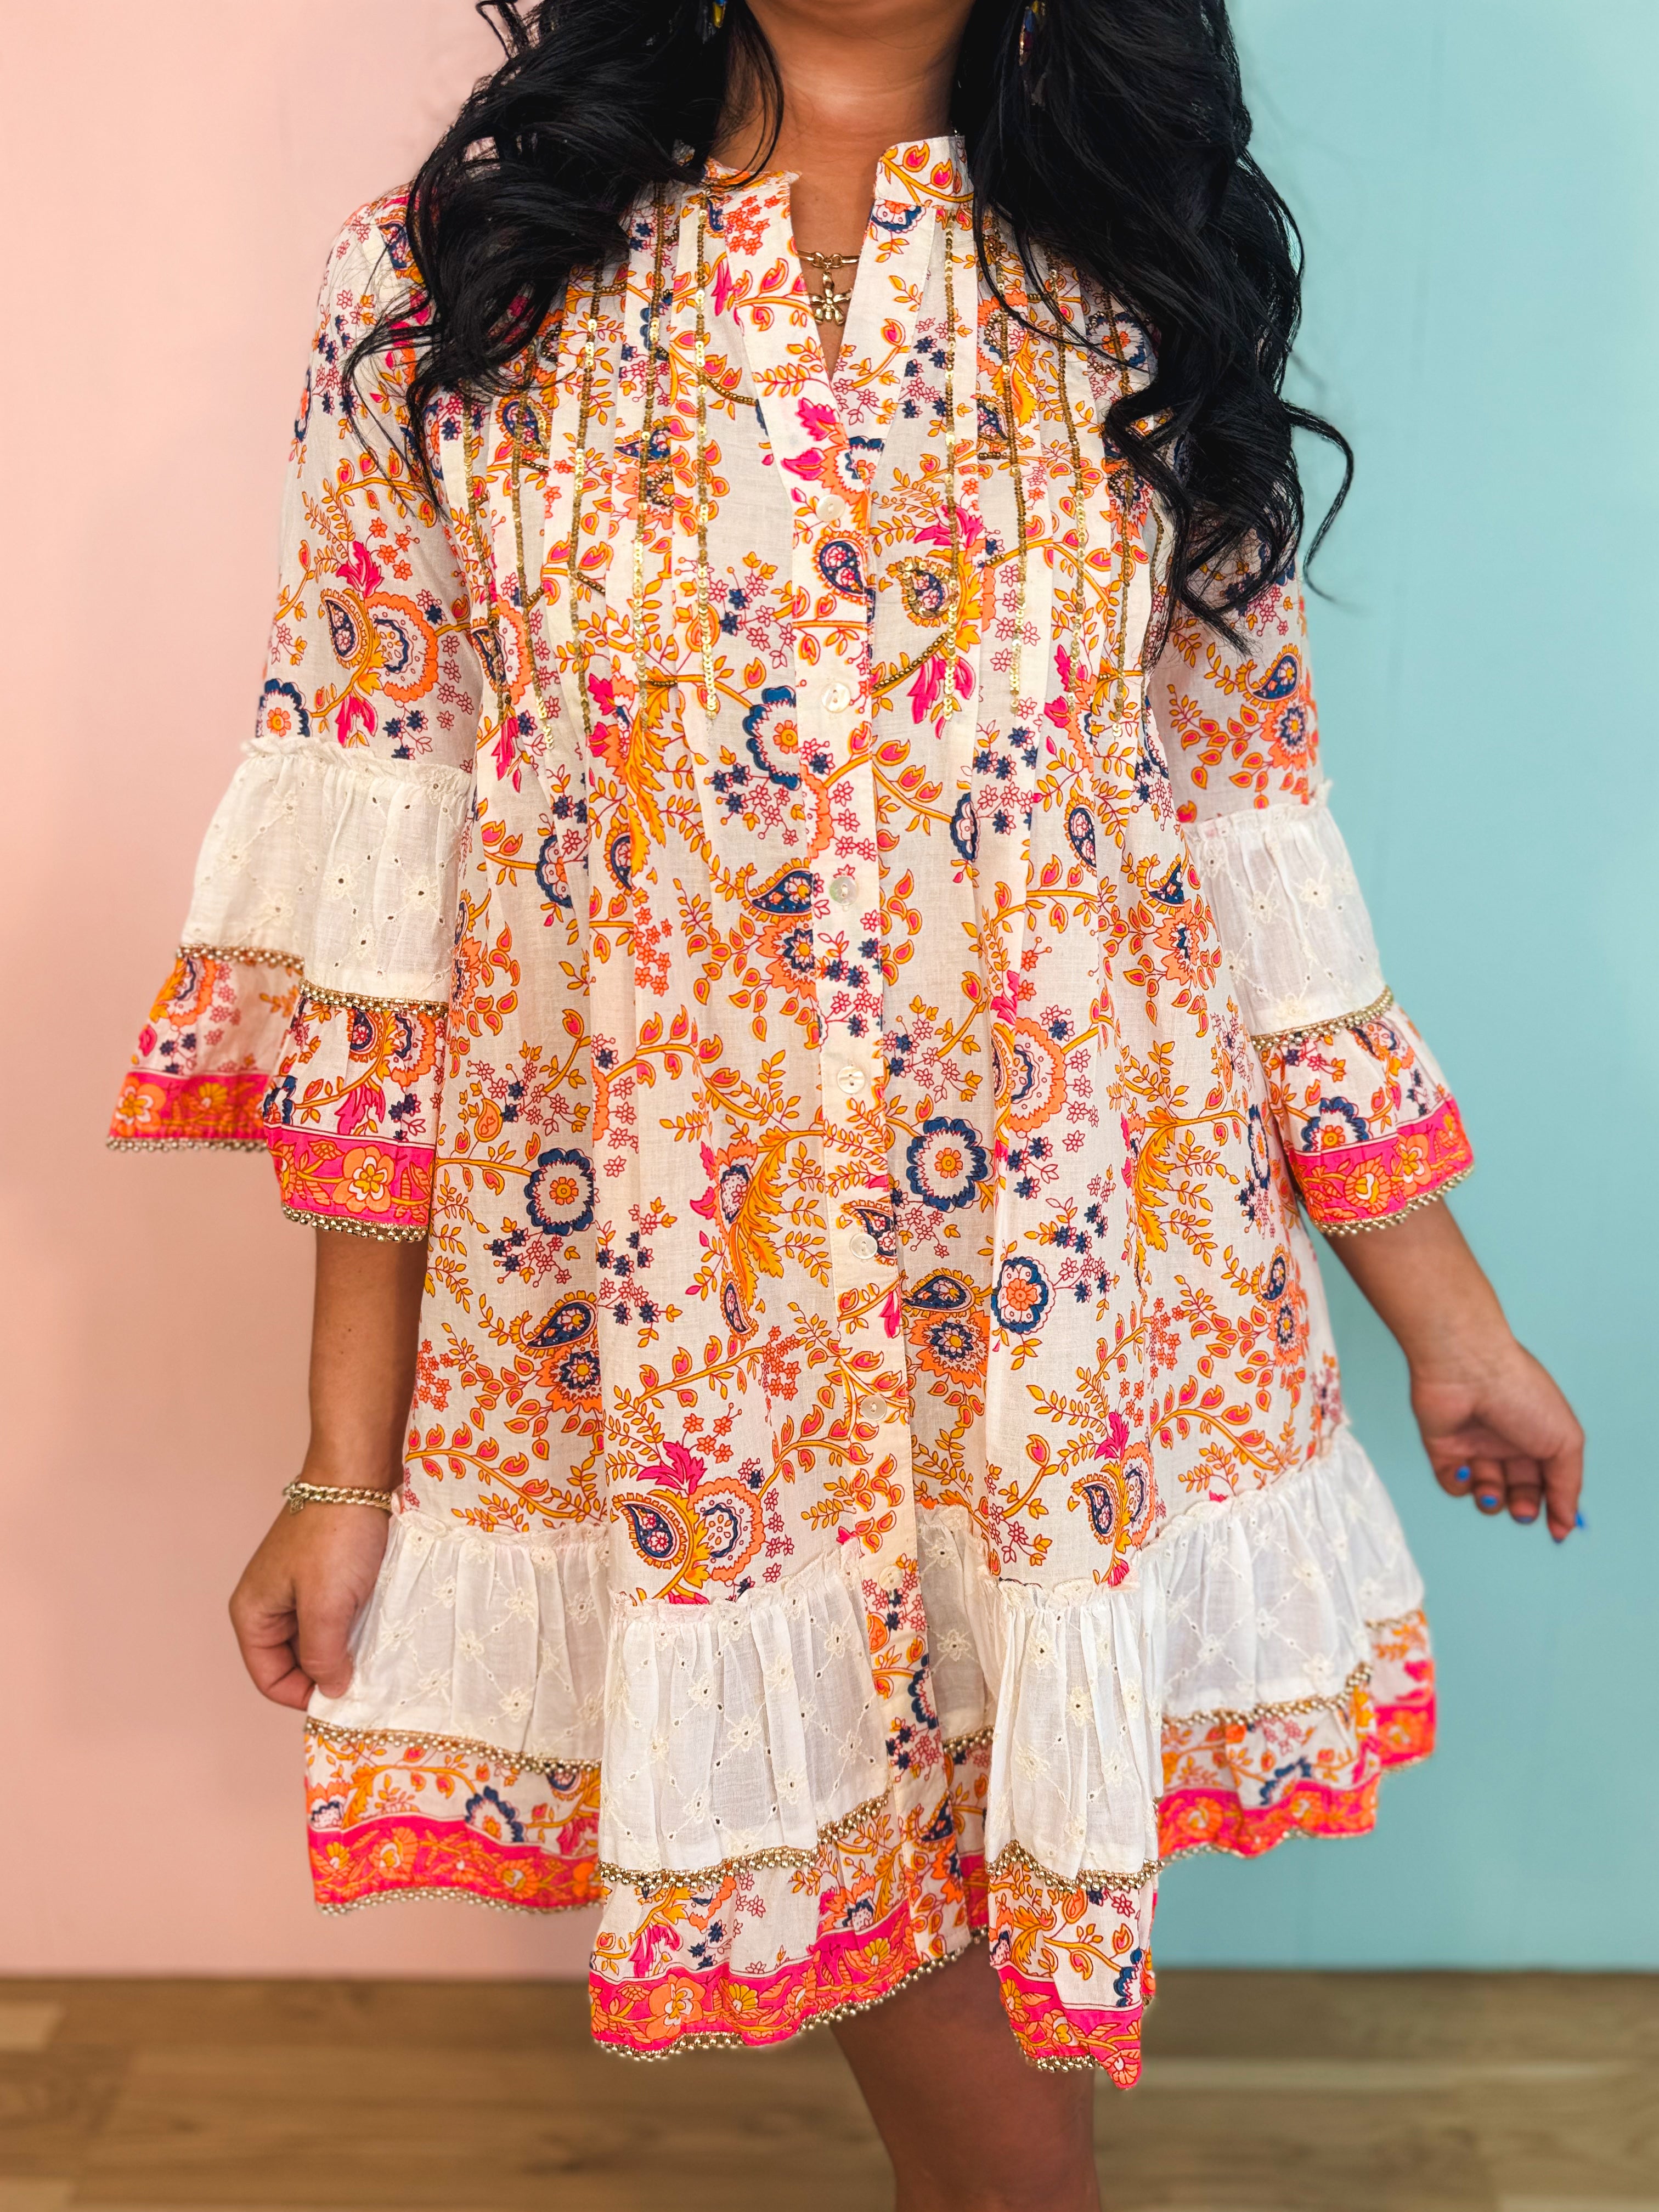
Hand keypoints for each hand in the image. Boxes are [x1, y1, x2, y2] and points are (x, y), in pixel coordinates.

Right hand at [229, 1500, 390, 1708]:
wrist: (358, 1475)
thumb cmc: (336, 1539)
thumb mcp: (326, 1606)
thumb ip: (322, 1655)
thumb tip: (330, 1690)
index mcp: (253, 1613)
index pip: (270, 1679)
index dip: (304, 1695)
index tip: (345, 1697)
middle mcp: (270, 1604)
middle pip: (293, 1662)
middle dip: (327, 1672)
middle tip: (366, 1676)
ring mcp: (298, 1589)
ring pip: (319, 1639)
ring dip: (345, 1650)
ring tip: (376, 1652)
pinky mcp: (326, 1576)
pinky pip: (336, 1616)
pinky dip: (355, 1627)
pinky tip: (379, 1628)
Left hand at [1411, 1332, 1583, 1540]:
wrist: (1467, 1369)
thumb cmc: (1520, 1395)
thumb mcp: (1564, 1442)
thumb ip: (1567, 1485)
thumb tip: (1568, 1523)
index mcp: (1540, 1435)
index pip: (1551, 1479)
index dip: (1555, 1506)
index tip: (1557, 1529)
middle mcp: (1508, 1440)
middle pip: (1519, 1490)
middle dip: (1523, 1507)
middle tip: (1522, 1510)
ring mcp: (1475, 1444)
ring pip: (1486, 1492)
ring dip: (1491, 1501)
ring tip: (1492, 1490)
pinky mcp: (1444, 1448)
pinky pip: (1453, 1482)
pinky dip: (1460, 1486)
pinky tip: (1466, 1472)